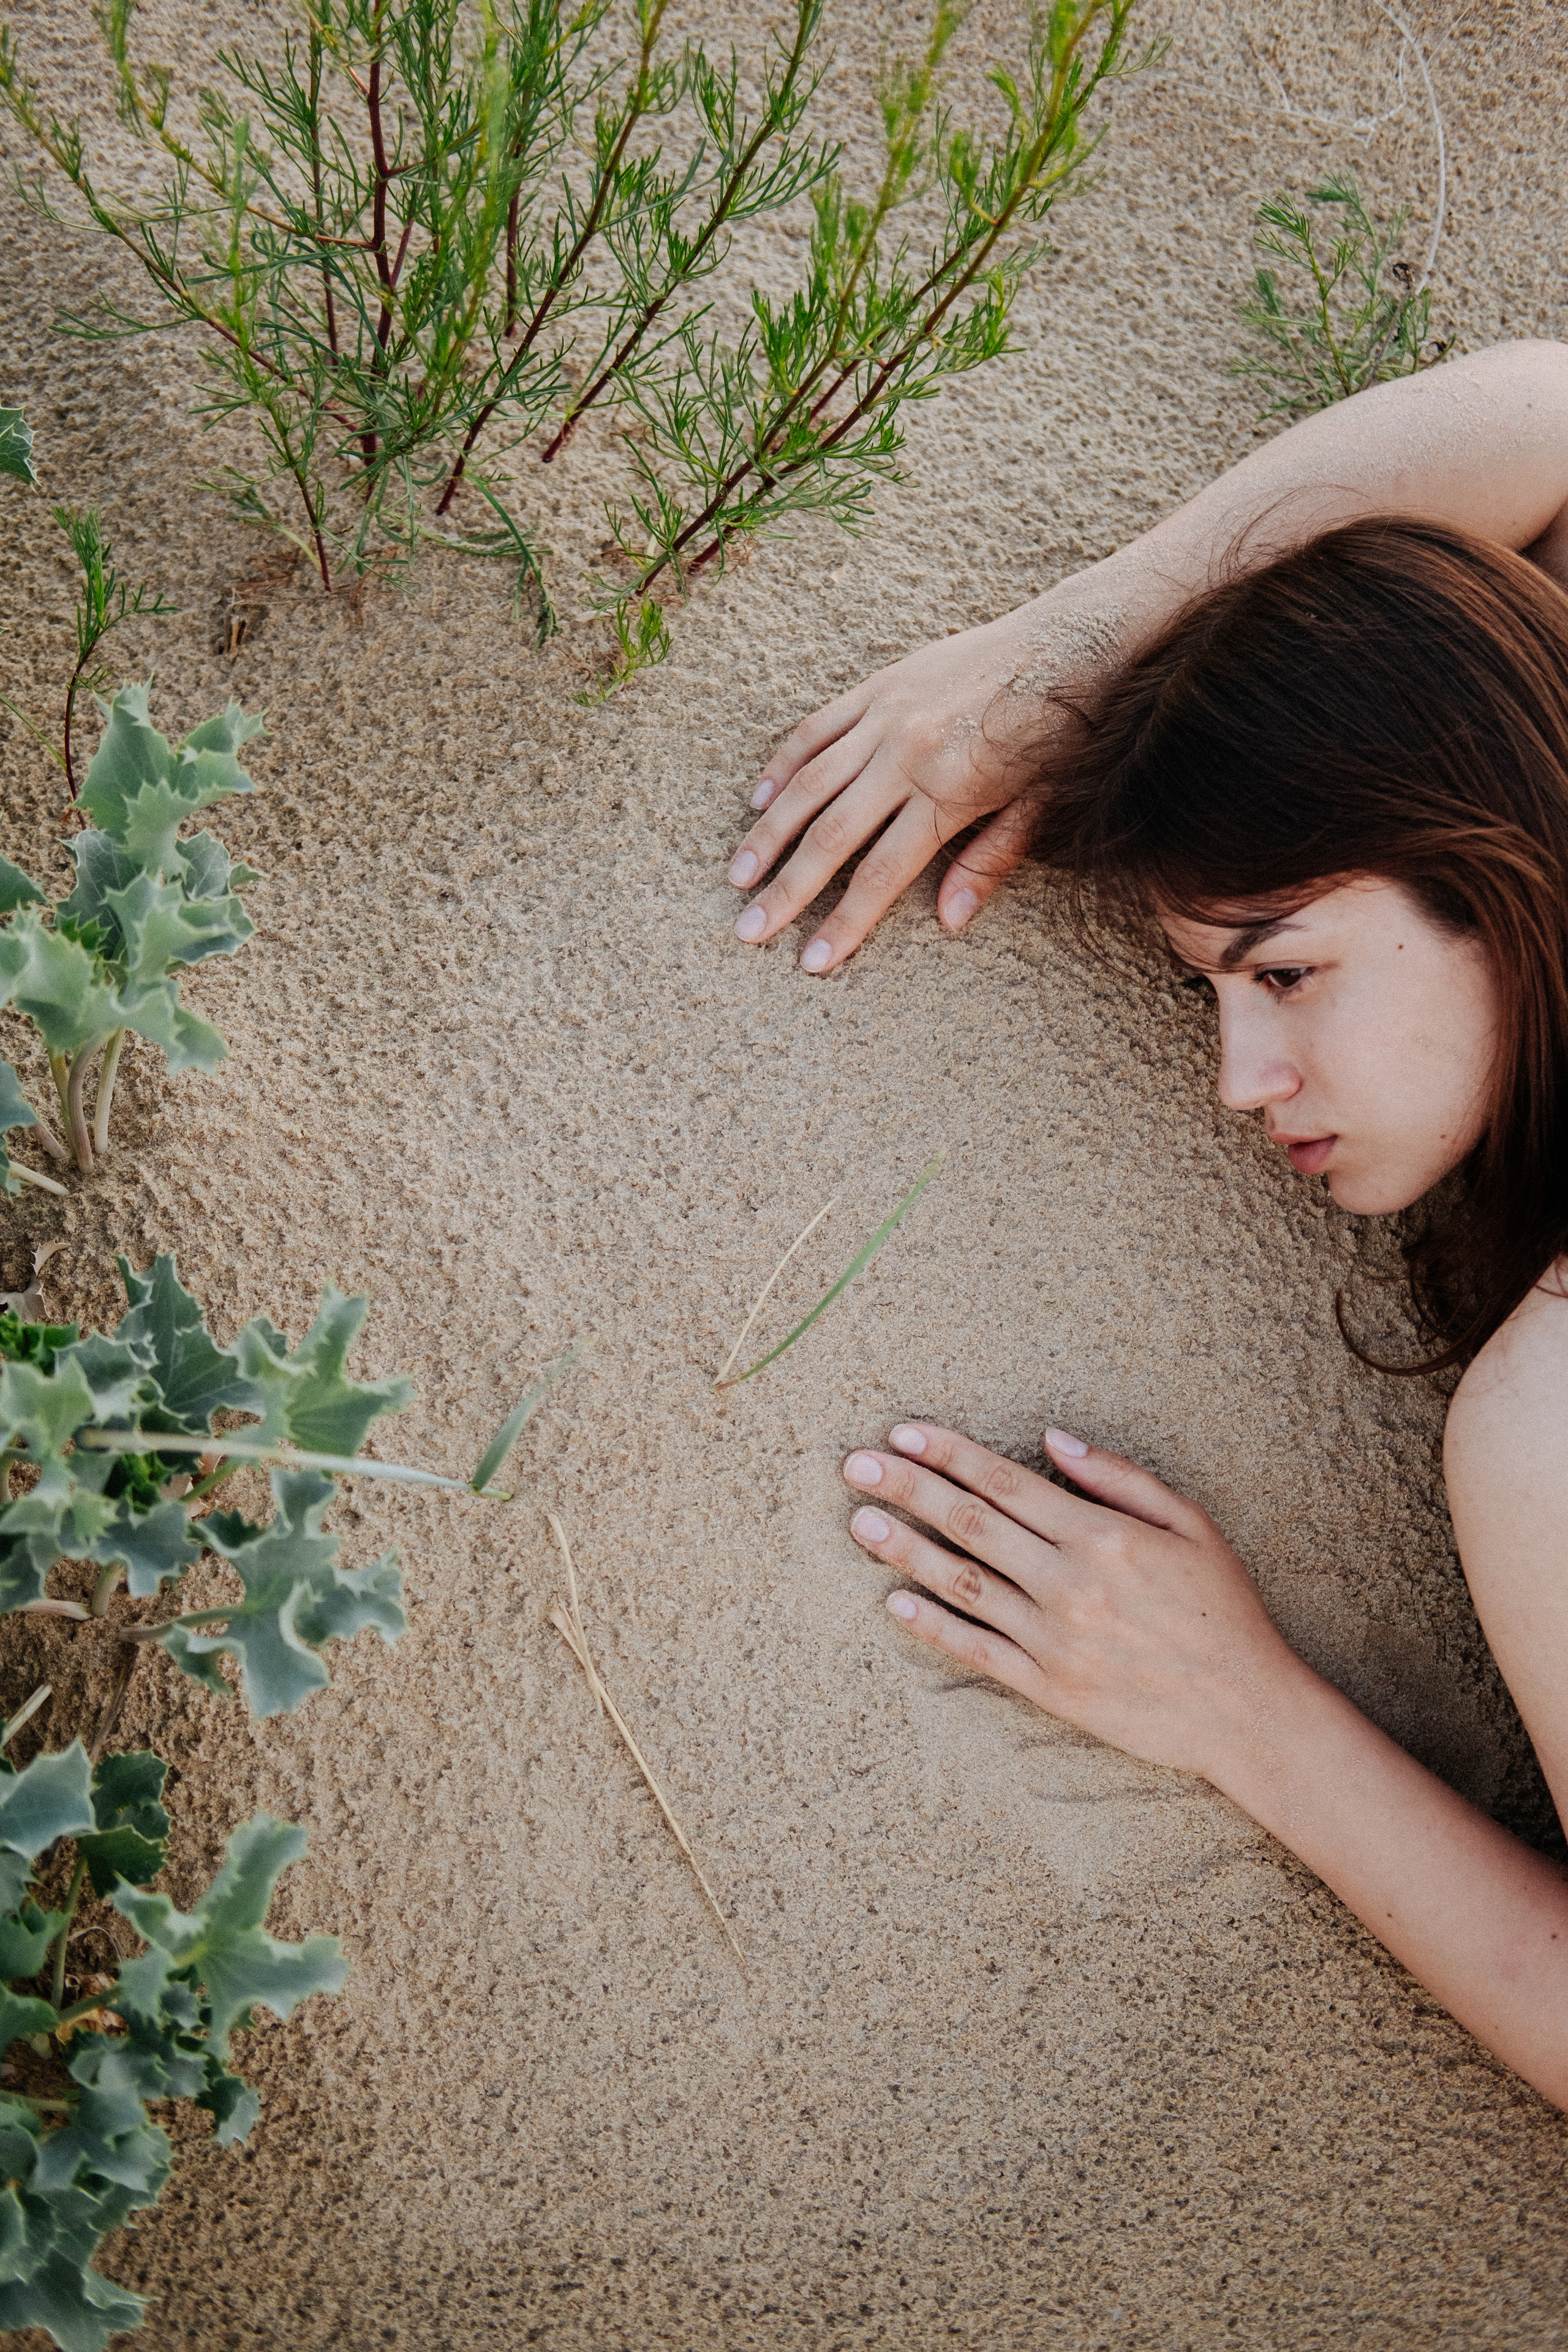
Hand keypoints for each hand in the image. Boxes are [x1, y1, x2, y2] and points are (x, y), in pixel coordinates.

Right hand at [727, 603, 1051, 973]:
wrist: (1070, 641)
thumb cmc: (1062, 732)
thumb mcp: (1041, 805)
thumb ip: (990, 861)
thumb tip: (950, 922)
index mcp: (949, 792)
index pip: (882, 873)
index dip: (845, 921)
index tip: (812, 961)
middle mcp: (907, 755)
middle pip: (831, 835)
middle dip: (788, 890)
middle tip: (748, 931)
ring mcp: (886, 717)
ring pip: (810, 782)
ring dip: (769, 833)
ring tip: (738, 875)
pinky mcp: (878, 686)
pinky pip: (817, 728)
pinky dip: (783, 764)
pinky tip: (758, 799)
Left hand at [841, 1420, 1294, 1779]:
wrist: (1247, 1711)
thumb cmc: (1223, 1609)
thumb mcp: (1190, 1523)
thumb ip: (1118, 1476)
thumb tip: (1051, 1438)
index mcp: (1100, 1534)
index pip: (1003, 1481)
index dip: (947, 1453)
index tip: (901, 1434)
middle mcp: (1069, 1583)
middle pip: (969, 1523)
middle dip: (906, 1488)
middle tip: (854, 1466)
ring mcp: (1054, 1639)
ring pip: (961, 1584)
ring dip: (904, 1550)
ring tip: (859, 1523)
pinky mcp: (1049, 1688)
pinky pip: (978, 1651)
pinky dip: (932, 1627)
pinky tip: (894, 1604)